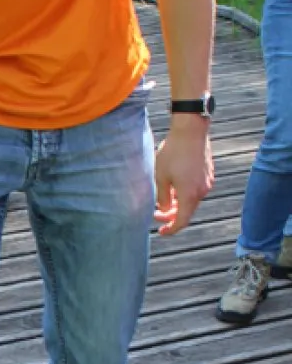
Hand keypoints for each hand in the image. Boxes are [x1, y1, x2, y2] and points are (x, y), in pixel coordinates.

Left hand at [154, 116, 214, 234]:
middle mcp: (202, 191)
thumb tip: (165, 209)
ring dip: (177, 204)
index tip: (160, 232)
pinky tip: (173, 186)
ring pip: (191, 200)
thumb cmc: (173, 153)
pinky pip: (195, 190)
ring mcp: (207, 182)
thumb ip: (162, 197)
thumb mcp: (161, 177)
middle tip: (155, 214)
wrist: (191, 130)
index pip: (181, 221)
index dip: (171, 229)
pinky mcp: (208, 173)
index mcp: (189, 196)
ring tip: (162, 198)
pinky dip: (184, 194)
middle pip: (186, 211)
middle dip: (171, 215)